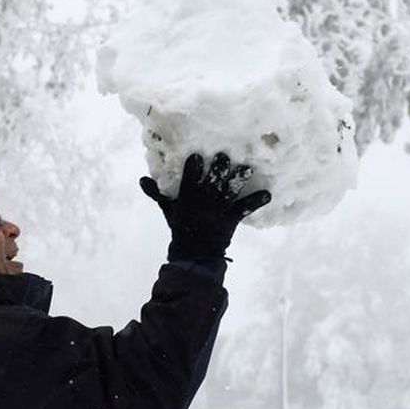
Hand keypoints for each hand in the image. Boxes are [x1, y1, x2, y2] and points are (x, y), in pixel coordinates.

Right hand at [140, 153, 271, 260]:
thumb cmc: (181, 226)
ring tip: (246, 169)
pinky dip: (256, 202)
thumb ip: (157, 193)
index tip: (196, 156)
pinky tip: (268, 194)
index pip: (188, 181)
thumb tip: (141, 179)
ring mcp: (218, 212)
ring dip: (237, 181)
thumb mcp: (168, 209)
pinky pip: (245, 209)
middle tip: (224, 156)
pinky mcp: (231, 219)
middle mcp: (203, 204)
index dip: (192, 169)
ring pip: (228, 193)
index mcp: (187, 199)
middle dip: (218, 170)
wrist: (194, 253)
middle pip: (211, 183)